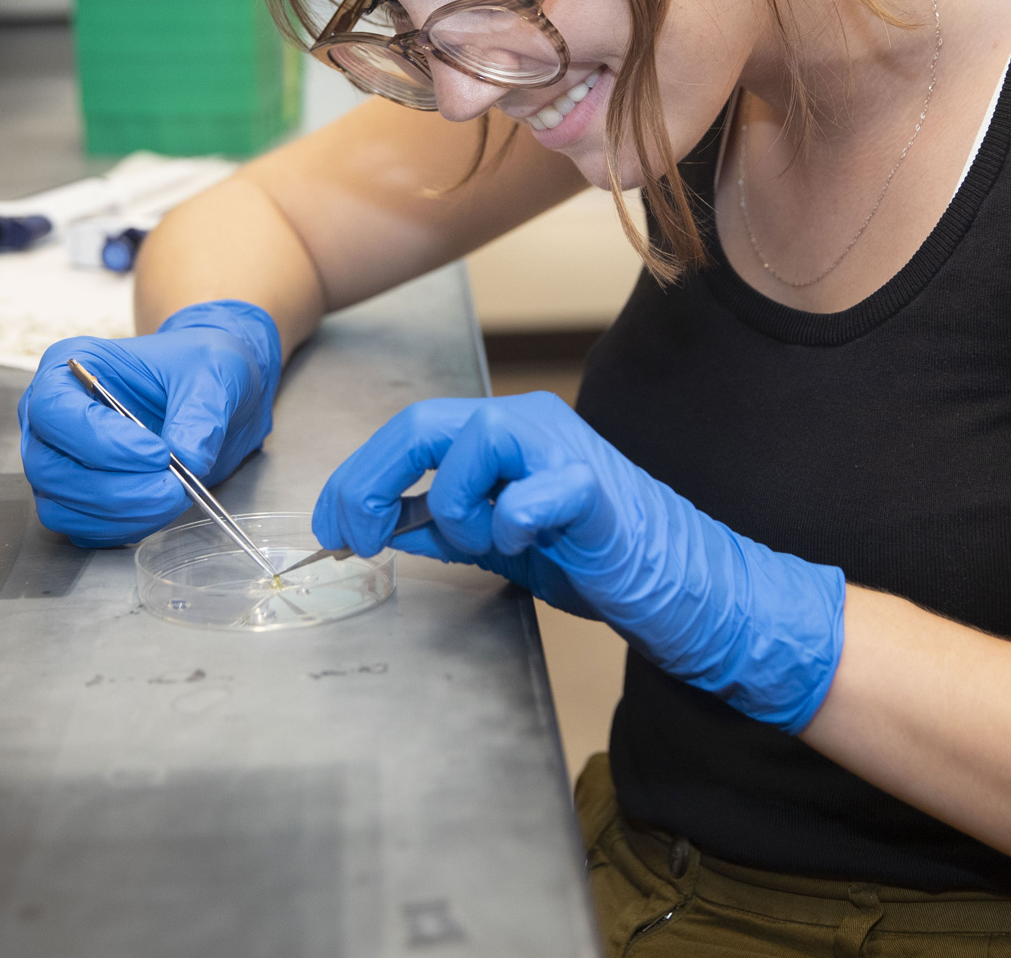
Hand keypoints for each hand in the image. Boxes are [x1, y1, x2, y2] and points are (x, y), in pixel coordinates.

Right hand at [17, 300, 280, 546]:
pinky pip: (80, 528)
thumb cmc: (195, 368)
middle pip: (48, 467)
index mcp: (67, 368)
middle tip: (173, 486)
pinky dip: (121, 527)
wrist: (208, 395)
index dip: (101, 440)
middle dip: (115, 488)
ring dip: (121, 513)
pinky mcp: (75, 498)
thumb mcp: (211, 373)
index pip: (53, 411)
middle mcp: (49, 418)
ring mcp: (57, 461)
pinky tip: (159, 508)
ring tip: (174, 495)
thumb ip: (199, 413)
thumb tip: (189, 459)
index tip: (158, 453)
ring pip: (60, 507)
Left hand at [314, 391, 846, 731]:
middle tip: (352, 537)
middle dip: (371, 483)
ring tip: (495, 545)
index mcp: (507, 431)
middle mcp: (530, 423)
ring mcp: (562, 449)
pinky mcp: (591, 489)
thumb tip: (390, 522)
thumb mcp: (504, 542)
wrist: (680, 588)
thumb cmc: (598, 558)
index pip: (413, 431)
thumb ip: (451, 524)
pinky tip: (527, 541)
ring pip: (467, 454)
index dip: (359, 474)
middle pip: (424, 426)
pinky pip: (529, 495)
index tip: (330, 525)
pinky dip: (511, 524)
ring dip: (458, 513)